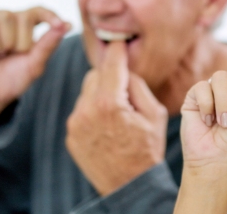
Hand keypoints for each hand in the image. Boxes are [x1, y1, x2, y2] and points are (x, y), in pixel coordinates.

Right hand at [0, 7, 70, 135]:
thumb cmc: (11, 78)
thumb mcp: (35, 63)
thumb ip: (49, 43)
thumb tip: (67, 24)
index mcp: (24, 26)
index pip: (38, 11)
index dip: (49, 14)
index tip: (58, 24)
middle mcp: (6, 20)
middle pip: (23, 16)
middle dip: (23, 42)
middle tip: (12, 56)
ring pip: (5, 18)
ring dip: (6, 44)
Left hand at [65, 41, 167, 195]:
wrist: (130, 185)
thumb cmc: (148, 149)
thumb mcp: (155, 114)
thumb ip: (137, 85)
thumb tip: (124, 69)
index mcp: (110, 103)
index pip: (111, 65)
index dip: (116, 50)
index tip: (117, 41)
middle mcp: (87, 111)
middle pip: (95, 75)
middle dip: (109, 77)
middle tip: (124, 89)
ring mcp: (76, 124)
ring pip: (86, 92)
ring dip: (100, 94)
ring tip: (117, 113)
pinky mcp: (71, 135)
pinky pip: (81, 111)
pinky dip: (92, 111)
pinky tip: (107, 126)